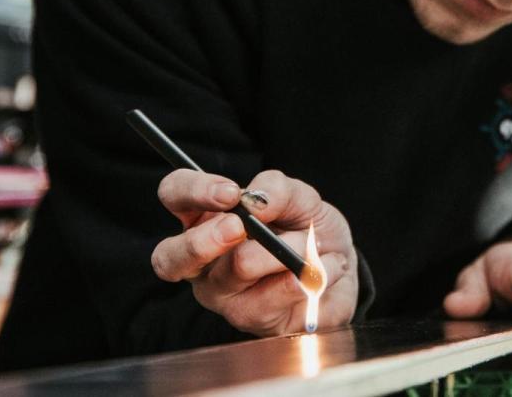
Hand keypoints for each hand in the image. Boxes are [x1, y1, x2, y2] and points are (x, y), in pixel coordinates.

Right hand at [150, 168, 358, 335]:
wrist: (341, 270)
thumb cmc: (309, 230)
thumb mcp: (301, 198)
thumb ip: (277, 189)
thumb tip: (255, 200)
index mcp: (206, 218)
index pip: (175, 194)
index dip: (195, 190)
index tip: (232, 193)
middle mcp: (202, 261)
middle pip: (170, 257)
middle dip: (208, 238)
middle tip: (242, 226)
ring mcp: (221, 296)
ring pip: (237, 268)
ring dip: (288, 249)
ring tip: (313, 246)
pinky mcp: (249, 321)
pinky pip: (273, 296)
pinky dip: (308, 275)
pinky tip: (321, 270)